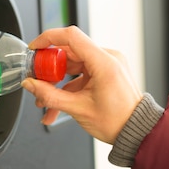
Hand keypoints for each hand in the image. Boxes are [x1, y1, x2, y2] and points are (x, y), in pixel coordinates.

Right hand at [21, 26, 142, 144]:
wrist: (137, 131)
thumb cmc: (118, 122)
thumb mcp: (78, 109)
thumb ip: (50, 96)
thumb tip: (31, 85)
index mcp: (104, 63)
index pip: (71, 37)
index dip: (48, 39)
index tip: (34, 48)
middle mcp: (108, 58)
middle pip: (69, 53)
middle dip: (49, 70)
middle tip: (36, 83)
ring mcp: (108, 64)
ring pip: (73, 66)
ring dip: (57, 83)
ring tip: (45, 101)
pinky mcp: (106, 72)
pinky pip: (81, 74)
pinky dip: (69, 87)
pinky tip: (57, 104)